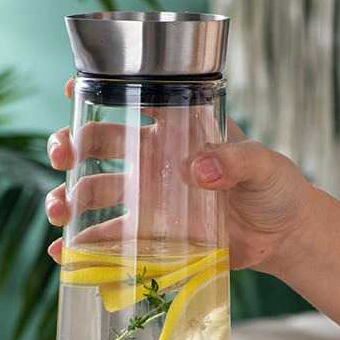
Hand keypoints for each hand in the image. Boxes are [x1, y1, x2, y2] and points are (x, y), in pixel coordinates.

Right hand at [45, 80, 312, 272]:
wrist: (279, 238)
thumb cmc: (274, 189)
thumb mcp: (265, 167)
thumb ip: (237, 161)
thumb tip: (198, 168)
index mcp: (174, 134)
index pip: (131, 103)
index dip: (99, 92)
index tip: (75, 88)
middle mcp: (151, 163)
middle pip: (96, 147)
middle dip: (69, 147)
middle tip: (63, 157)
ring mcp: (145, 202)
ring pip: (92, 193)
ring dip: (67, 198)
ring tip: (59, 211)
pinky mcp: (146, 238)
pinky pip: (106, 241)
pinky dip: (80, 246)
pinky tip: (64, 252)